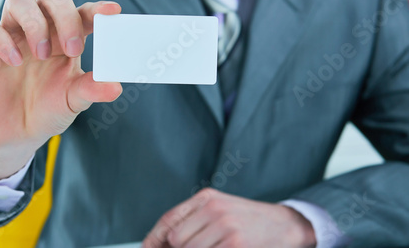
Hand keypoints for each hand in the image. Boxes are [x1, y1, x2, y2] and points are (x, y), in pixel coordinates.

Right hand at [0, 0, 122, 179]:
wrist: (17, 133)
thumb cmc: (49, 109)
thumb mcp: (74, 100)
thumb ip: (92, 90)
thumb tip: (116, 87)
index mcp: (67, 37)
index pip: (83, 12)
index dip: (97, 8)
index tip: (112, 11)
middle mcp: (41, 28)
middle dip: (65, 15)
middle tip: (72, 50)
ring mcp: (12, 34)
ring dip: (34, 22)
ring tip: (41, 55)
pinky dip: (0, 38)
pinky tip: (14, 61)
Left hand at [143, 188, 316, 247]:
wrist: (286, 225)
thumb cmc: (249, 220)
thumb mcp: (220, 210)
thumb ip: (193, 221)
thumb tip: (163, 241)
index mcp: (206, 198)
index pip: (168, 220)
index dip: (153, 239)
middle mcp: (213, 208)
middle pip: (176, 239)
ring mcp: (225, 226)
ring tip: (215, 246)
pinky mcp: (236, 244)